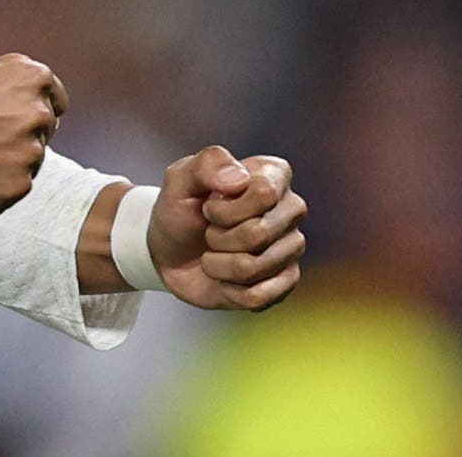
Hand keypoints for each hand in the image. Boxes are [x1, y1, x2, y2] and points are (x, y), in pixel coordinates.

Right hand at [0, 53, 67, 216]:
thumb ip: (8, 73)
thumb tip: (24, 84)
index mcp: (33, 80)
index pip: (57, 100)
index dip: (35, 108)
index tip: (18, 118)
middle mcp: (38, 116)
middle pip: (44, 132)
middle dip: (21, 134)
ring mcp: (29, 156)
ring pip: (30, 162)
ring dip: (9, 161)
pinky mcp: (15, 189)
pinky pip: (14, 189)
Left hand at [149, 147, 304, 309]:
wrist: (169, 252)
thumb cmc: (180, 209)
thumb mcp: (180, 179)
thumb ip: (207, 164)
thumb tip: (239, 180)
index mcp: (273, 174)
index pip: (264, 193)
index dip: (225, 208)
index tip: (208, 205)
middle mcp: (291, 208)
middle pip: (259, 233)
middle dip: (218, 238)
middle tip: (210, 231)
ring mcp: (292, 246)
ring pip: (254, 267)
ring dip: (218, 264)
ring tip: (215, 252)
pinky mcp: (285, 282)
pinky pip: (257, 296)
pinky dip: (228, 289)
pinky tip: (225, 276)